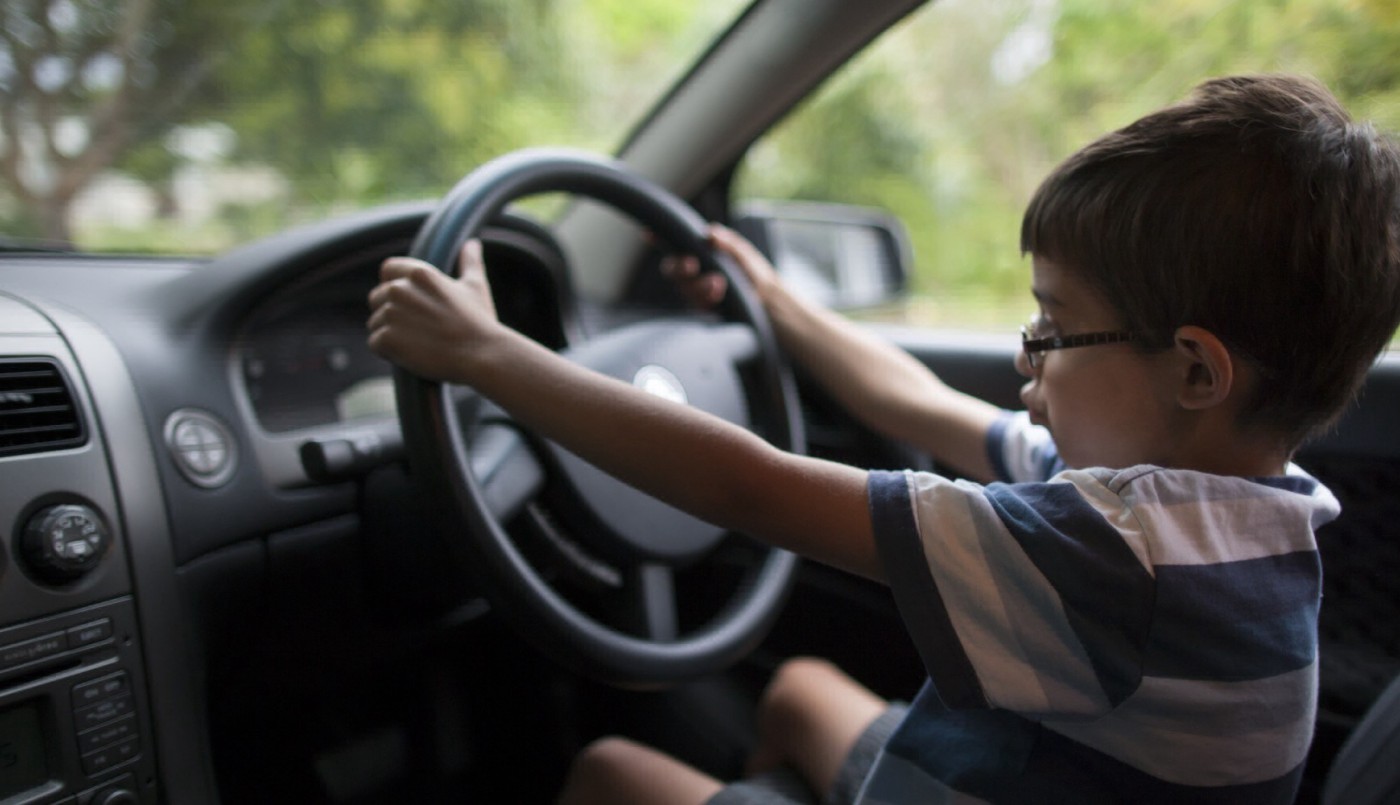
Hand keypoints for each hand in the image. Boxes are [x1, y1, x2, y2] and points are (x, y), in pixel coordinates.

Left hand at [366, 239, 500, 381]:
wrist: (480, 355)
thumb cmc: (479, 322)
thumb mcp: (475, 287)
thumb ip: (469, 262)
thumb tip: (472, 243)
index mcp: (418, 273)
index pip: (387, 270)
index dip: (393, 285)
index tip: (408, 302)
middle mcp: (399, 289)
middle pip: (377, 298)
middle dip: (391, 313)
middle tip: (418, 329)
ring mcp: (391, 314)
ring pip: (375, 323)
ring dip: (391, 334)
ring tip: (418, 343)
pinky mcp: (387, 338)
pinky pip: (375, 343)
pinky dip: (389, 352)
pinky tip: (411, 354)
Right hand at [661, 223, 782, 307]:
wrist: (768, 298)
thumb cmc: (753, 271)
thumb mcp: (743, 252)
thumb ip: (727, 242)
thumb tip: (710, 232)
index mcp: (699, 252)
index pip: (674, 244)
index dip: (659, 239)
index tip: (649, 234)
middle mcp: (693, 271)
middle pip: (673, 269)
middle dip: (680, 266)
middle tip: (692, 264)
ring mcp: (696, 290)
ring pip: (685, 287)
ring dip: (700, 284)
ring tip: (719, 281)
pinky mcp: (703, 307)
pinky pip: (697, 303)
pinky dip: (706, 296)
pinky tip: (719, 292)